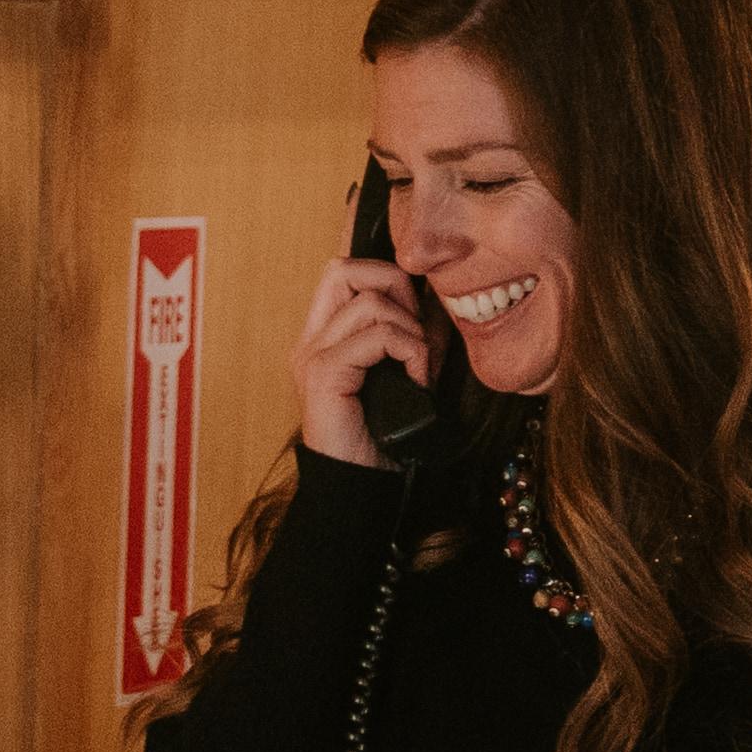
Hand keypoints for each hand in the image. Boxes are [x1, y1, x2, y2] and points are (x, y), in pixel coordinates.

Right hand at [293, 255, 430, 470]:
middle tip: (416, 330)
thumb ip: (420, 333)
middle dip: (394, 287)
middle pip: (343, 269)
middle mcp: (311, 341)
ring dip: (411, 329)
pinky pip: (379, 336)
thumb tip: (440, 299)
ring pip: (370, 302)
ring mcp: (312, 356)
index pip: (342, 271)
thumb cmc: (388, 430)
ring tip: (419, 364)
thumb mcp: (411, 369)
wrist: (363, 482)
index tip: (414, 300)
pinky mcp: (324, 375)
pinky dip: (411, 351)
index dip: (382, 270)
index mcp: (325, 336)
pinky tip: (417, 379)